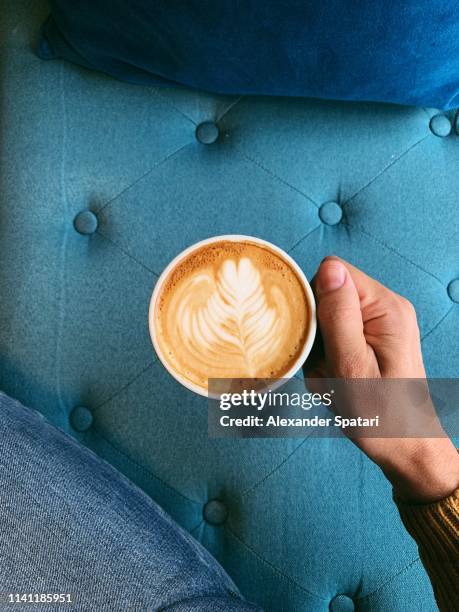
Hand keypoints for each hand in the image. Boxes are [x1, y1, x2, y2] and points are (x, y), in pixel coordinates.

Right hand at [304, 256, 458, 502]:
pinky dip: (328, 353)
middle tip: (326, 364)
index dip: (314, 300)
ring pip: (328, 315)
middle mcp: (388, 307)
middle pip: (329, 293)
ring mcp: (382, 321)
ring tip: (333, 375)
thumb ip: (338, 316)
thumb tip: (328, 267)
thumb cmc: (379, 416)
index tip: (316, 338)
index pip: (334, 272)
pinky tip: (337, 375)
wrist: (406, 447)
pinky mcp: (375, 336)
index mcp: (386, 308)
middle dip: (316, 328)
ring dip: (320, 345)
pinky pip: (337, 331)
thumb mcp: (351, 367)